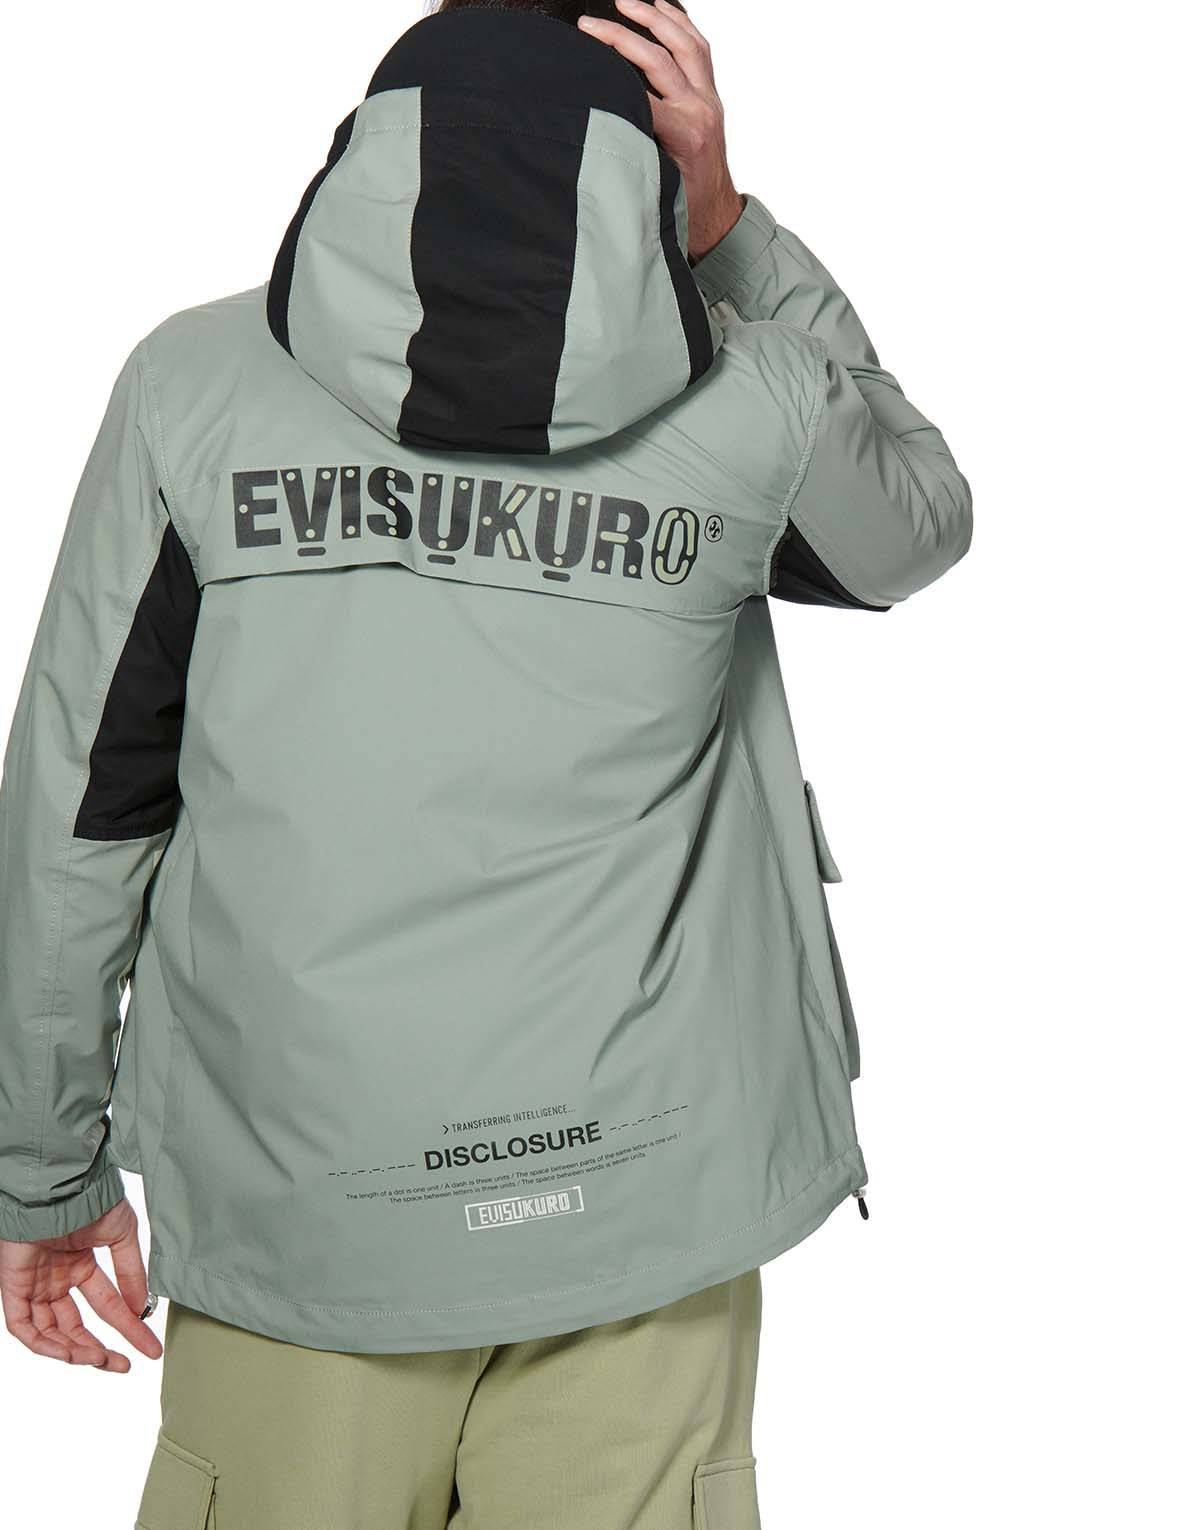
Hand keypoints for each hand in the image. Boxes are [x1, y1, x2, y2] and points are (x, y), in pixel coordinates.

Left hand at [0, 1198, 162, 1371]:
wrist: (62, 1185)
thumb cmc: (91, 1200)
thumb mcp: (122, 1236)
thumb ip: (131, 1274)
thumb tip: (142, 1310)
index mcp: (82, 1265)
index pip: (106, 1306)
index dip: (128, 1329)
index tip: (151, 1348)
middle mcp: (58, 1279)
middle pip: (75, 1328)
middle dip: (99, 1349)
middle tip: (122, 1364)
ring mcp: (35, 1285)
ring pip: (50, 1333)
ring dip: (74, 1351)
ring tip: (100, 1359)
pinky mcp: (14, 1287)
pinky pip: (23, 1327)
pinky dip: (44, 1345)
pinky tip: (68, 1353)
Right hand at [579, 0, 743, 259]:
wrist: (717, 219)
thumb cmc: (685, 211)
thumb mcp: (654, 188)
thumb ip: (634, 156)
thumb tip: (604, 129)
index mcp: (685, 134)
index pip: (641, 94)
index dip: (608, 75)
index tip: (580, 62)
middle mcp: (700, 110)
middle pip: (659, 58)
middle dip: (620, 36)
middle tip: (589, 25)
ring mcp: (709, 101)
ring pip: (685, 44)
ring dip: (655, 17)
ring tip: (626, 2)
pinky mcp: (711, 97)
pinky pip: (699, 49)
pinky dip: (681, 24)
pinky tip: (662, 9)